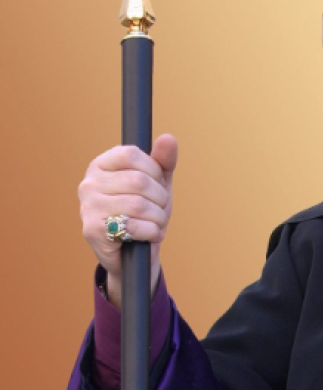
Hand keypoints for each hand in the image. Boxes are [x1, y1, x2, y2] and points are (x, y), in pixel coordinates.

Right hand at [79, 134, 177, 306]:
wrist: (135, 251)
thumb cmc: (146, 210)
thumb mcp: (158, 183)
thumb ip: (164, 160)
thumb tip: (168, 138)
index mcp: (101, 165)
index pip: (131, 154)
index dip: (153, 169)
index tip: (157, 182)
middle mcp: (88, 183)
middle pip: (138, 181)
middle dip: (160, 197)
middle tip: (159, 208)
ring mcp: (88, 207)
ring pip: (139, 205)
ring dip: (158, 217)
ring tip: (156, 222)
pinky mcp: (92, 230)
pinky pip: (135, 226)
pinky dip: (152, 232)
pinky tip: (149, 235)